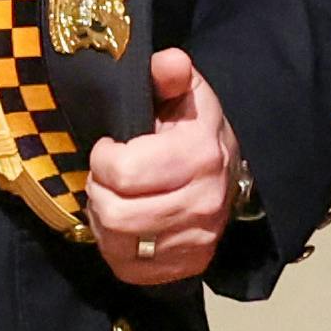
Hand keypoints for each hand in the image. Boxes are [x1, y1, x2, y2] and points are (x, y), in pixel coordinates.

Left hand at [83, 47, 235, 289]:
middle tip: (107, 177)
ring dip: (104, 220)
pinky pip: (131, 269)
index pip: (124, 172)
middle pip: (117, 214)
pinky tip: (125, 227)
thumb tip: (169, 61)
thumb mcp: (185, 93)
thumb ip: (169, 75)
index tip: (110, 147)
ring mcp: (197, 241)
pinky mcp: (188, 266)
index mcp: (200, 156)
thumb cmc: (195, 129)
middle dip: (99, 191)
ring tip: (113, 199)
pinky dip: (117, 249)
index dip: (103, 158)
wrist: (231, 171)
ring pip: (119, 244)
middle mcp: (203, 204)